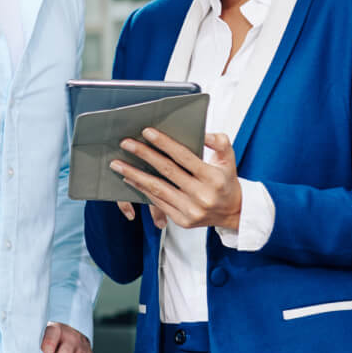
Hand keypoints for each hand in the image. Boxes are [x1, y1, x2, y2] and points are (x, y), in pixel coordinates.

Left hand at [110, 130, 241, 230]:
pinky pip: (158, 202)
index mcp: (213, 177)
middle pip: (167, 171)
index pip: (184, 156)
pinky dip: (142, 190)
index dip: (164, 143)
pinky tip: (130, 179)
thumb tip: (203, 134)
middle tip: (125, 143)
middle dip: (144, 155)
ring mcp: (191, 210)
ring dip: (134, 174)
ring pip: (157, 188)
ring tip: (117, 164)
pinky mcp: (182, 221)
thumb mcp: (229, 159)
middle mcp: (202, 195)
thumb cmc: (227, 180)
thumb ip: (219, 142)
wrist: (234, 213)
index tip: (146, 131)